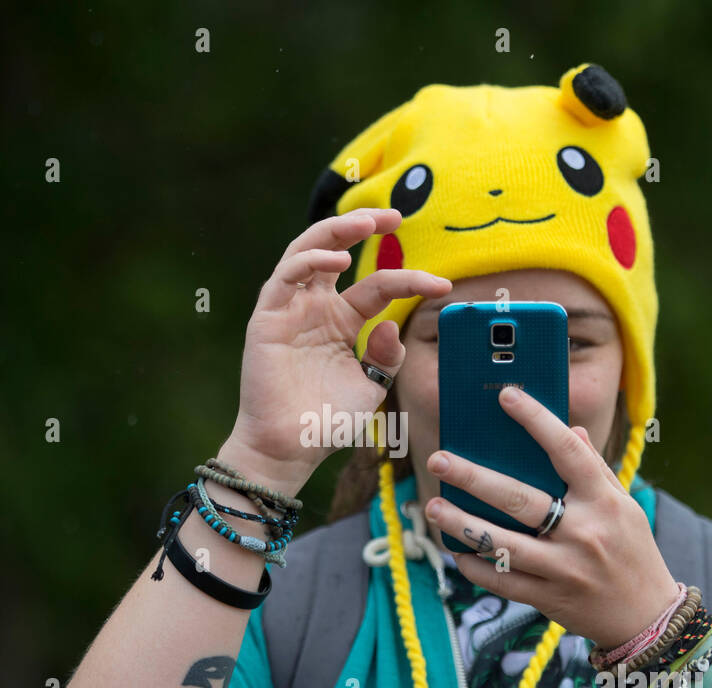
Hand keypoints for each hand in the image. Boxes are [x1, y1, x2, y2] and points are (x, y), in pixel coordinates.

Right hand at [227, 208, 451, 493]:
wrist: (292, 449)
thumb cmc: (329, 421)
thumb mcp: (373, 386)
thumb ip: (388, 355)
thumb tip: (392, 322)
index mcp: (343, 320)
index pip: (379, 286)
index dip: (411, 280)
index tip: (443, 285)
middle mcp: (316, 307)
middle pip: (336, 248)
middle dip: (363, 224)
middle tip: (395, 215)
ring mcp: (291, 310)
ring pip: (308, 251)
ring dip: (336, 231)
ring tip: (367, 224)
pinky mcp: (268, 318)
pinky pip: (286, 276)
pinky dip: (310, 260)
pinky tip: (337, 258)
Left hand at [422, 385, 677, 651]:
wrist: (648, 618)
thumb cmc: (633, 552)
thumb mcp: (625, 507)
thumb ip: (595, 469)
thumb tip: (572, 430)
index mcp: (604, 502)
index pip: (567, 452)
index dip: (537, 421)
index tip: (508, 397)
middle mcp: (584, 532)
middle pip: (519, 499)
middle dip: (473, 477)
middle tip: (439, 459)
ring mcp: (565, 568)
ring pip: (502, 543)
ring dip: (462, 524)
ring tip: (432, 506)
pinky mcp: (549, 598)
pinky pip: (503, 581)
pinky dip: (476, 566)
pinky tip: (456, 551)